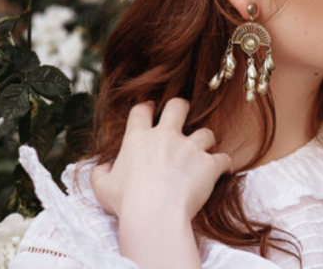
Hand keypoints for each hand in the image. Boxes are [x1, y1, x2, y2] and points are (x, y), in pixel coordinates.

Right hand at [90, 99, 231, 222]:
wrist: (154, 215)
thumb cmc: (126, 202)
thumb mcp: (102, 187)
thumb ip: (100, 172)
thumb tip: (105, 166)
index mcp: (138, 138)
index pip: (141, 110)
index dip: (146, 107)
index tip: (151, 109)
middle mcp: (166, 137)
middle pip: (178, 106)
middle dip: (181, 107)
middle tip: (182, 115)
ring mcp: (190, 149)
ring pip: (206, 133)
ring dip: (205, 141)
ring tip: (203, 152)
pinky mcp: (208, 164)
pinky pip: (223, 159)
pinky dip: (223, 165)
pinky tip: (221, 171)